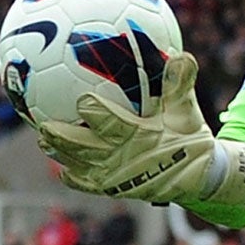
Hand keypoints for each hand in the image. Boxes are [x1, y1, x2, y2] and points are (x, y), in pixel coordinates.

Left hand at [37, 54, 244, 206]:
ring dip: (60, 154)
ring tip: (44, 141)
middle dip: (63, 137)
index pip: (112, 124)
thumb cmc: (190, 136)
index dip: (95, 112)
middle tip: (44, 125)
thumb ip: (179, 85)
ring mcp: (117, 177)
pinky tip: (61, 167)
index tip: (82, 99)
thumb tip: (182, 55)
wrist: (200, 176)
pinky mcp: (114, 189)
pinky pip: (87, 184)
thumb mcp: (187, 111)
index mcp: (142, 137)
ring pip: (80, 165)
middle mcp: (125, 159)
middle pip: (85, 148)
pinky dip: (72, 177)